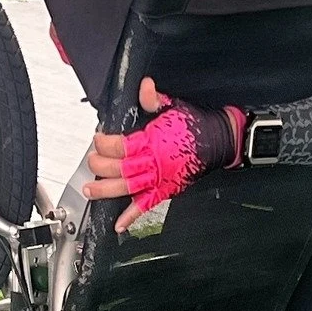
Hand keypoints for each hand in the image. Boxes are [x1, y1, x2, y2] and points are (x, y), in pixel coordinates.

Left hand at [84, 76, 243, 232]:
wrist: (221, 140)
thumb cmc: (197, 125)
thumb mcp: (174, 106)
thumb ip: (154, 99)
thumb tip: (144, 86)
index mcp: (153, 140)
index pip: (120, 146)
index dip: (104, 143)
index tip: (98, 139)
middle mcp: (155, 162)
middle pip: (119, 168)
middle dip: (100, 166)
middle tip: (91, 162)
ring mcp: (160, 178)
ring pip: (127, 187)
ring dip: (106, 190)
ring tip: (90, 190)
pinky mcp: (167, 190)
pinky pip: (147, 205)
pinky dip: (132, 216)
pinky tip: (119, 224)